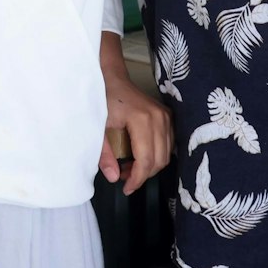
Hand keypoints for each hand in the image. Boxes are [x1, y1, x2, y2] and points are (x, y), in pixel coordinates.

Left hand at [101, 72, 172, 195]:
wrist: (113, 78)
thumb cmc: (104, 99)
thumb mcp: (98, 127)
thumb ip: (105, 154)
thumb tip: (114, 177)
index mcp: (142, 120)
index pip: (146, 159)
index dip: (138, 179)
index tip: (126, 189)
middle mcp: (160, 118)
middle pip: (160, 160)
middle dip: (143, 175)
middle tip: (124, 177)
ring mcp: (167, 116)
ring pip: (166, 154)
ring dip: (150, 166)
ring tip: (129, 167)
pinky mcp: (168, 117)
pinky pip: (168, 144)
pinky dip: (156, 155)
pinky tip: (140, 156)